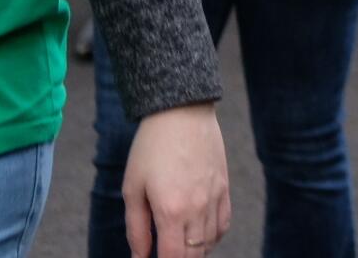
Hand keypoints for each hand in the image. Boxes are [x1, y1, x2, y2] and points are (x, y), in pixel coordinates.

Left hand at [123, 103, 229, 257]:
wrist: (182, 113)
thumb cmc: (152, 148)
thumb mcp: (133, 188)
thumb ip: (136, 228)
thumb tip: (140, 256)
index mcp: (171, 210)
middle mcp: (197, 208)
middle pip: (193, 254)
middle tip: (164, 252)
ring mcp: (214, 198)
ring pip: (209, 242)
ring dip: (194, 251)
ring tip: (178, 246)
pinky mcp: (225, 188)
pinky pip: (223, 224)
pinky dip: (213, 237)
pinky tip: (199, 236)